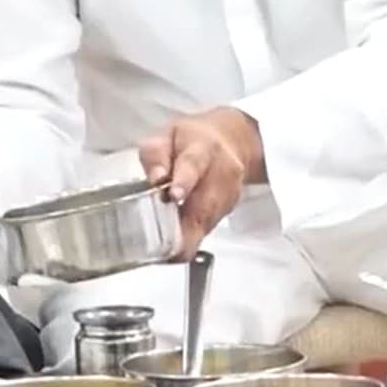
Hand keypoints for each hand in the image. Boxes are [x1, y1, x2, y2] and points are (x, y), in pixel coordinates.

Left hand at [137, 107, 263, 259]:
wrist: (228, 142)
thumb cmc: (190, 141)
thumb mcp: (166, 136)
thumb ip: (156, 155)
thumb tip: (156, 178)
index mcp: (203, 147)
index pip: (193, 164)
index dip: (184, 181)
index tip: (174, 196)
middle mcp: (222, 170)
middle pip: (206, 202)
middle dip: (186, 227)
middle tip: (166, 247)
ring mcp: (230, 191)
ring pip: (209, 220)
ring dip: (188, 238)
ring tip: (168, 250)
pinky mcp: (230, 208)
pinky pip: (210, 227)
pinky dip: (193, 238)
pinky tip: (179, 243)